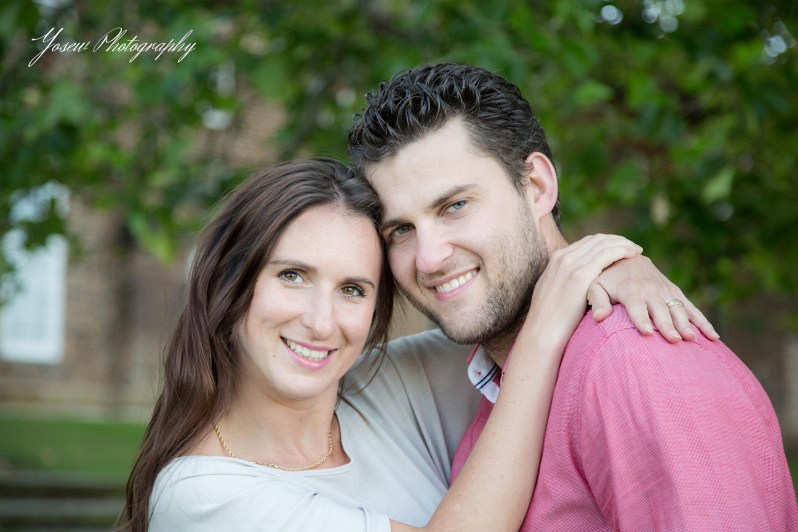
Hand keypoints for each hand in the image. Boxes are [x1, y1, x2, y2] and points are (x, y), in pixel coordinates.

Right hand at [525, 234, 641, 354]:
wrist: (541, 331)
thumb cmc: (549, 320)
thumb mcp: (552, 292)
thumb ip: (563, 282)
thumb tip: (573, 284)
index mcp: (556, 259)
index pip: (586, 242)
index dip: (606, 243)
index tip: (619, 248)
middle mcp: (563, 257)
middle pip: (596, 239)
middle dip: (616, 240)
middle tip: (632, 247)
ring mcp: (571, 264)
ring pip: (603, 243)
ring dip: (623, 244)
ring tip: (636, 250)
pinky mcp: (581, 275)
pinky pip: (607, 254)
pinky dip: (622, 251)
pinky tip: (632, 255)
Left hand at [586, 255, 718, 341]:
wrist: (625, 256)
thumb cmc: (606, 278)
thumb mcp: (595, 286)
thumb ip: (597, 301)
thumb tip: (599, 318)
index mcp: (630, 289)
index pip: (636, 307)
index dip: (641, 319)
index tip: (648, 332)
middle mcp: (650, 289)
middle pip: (660, 310)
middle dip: (667, 324)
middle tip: (673, 340)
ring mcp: (665, 290)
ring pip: (678, 308)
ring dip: (685, 323)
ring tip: (691, 339)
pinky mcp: (675, 292)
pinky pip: (691, 308)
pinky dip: (703, 322)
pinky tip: (713, 337)